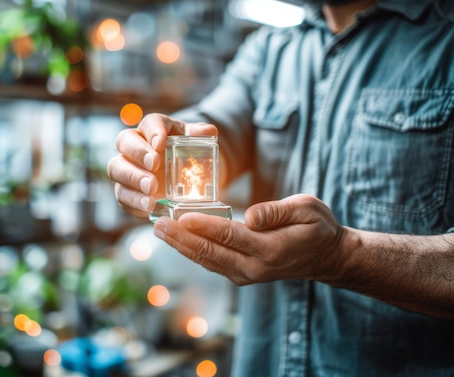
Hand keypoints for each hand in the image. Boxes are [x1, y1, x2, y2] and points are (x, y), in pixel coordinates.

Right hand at [107, 113, 217, 217]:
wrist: (187, 175)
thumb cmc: (189, 152)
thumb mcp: (198, 141)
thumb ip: (202, 134)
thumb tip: (208, 131)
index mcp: (154, 128)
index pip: (149, 123)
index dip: (153, 132)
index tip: (161, 143)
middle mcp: (135, 145)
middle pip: (124, 142)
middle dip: (138, 154)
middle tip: (154, 166)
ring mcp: (128, 169)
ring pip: (117, 170)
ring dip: (133, 181)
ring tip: (150, 192)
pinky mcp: (127, 191)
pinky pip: (123, 196)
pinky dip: (134, 203)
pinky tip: (147, 207)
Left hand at [153, 194, 346, 284]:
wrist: (326, 257)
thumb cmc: (317, 228)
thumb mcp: (307, 210)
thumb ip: (278, 212)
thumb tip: (250, 216)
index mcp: (270, 249)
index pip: (229, 236)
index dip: (203, 226)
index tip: (181, 216)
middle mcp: (254, 267)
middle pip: (210, 252)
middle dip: (181, 238)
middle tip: (158, 224)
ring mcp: (246, 274)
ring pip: (206, 260)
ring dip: (181, 246)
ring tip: (160, 231)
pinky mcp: (241, 274)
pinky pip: (211, 263)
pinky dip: (192, 251)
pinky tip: (177, 240)